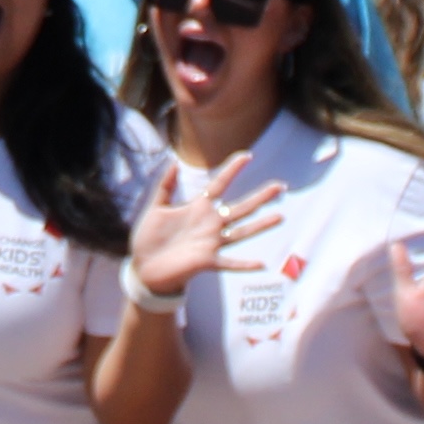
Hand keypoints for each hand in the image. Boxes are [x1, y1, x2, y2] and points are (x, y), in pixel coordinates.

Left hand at [127, 154, 277, 302]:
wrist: (143, 267)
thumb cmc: (149, 238)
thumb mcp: (155, 208)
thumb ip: (165, 186)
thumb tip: (173, 162)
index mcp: (197, 208)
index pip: (219, 184)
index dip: (232, 170)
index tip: (247, 155)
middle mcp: (209, 224)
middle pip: (240, 207)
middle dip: (260, 197)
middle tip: (280, 186)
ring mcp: (210, 243)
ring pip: (241, 232)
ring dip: (260, 225)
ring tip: (279, 217)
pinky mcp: (206, 261)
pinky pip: (229, 263)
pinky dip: (244, 265)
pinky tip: (261, 264)